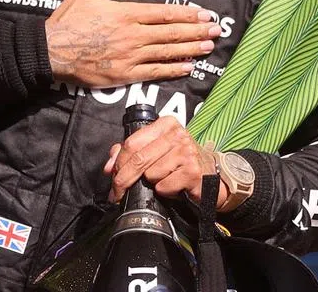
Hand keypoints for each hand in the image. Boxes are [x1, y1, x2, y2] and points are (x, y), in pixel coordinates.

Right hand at [45, 0, 220, 87]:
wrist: (51, 51)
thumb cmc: (68, 19)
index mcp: (126, 13)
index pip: (164, 12)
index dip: (187, 13)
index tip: (205, 13)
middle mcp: (133, 35)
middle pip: (172, 33)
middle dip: (197, 31)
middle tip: (217, 30)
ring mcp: (130, 57)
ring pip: (168, 52)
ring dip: (191, 49)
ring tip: (209, 47)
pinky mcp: (125, 75)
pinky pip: (155, 72)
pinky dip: (173, 70)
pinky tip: (188, 67)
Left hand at [103, 116, 227, 206]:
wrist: (209, 176)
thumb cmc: (179, 162)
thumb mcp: (156, 151)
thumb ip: (130, 153)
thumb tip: (108, 167)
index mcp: (166, 124)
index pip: (132, 142)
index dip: (118, 162)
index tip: (111, 177)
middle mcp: (177, 134)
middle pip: (138, 159)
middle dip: (123, 179)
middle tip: (116, 194)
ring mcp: (186, 151)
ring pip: (151, 174)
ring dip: (152, 184)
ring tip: (164, 180)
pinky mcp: (192, 171)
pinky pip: (164, 186)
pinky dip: (165, 191)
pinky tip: (175, 186)